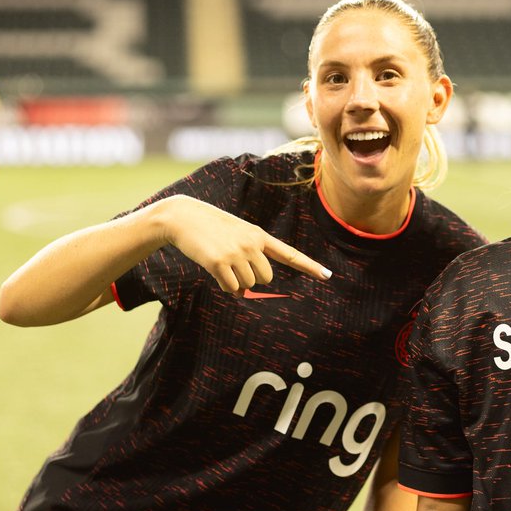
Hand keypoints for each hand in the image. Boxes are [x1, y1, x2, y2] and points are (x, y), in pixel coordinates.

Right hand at [158, 195, 330, 293]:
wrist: (183, 217)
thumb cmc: (210, 228)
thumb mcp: (235, 234)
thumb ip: (248, 258)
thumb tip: (246, 292)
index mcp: (259, 235)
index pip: (288, 253)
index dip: (309, 266)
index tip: (327, 275)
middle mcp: (252, 244)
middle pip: (265, 278)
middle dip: (252, 279)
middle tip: (234, 266)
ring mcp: (237, 253)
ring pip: (248, 286)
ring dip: (235, 283)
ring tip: (222, 264)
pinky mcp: (220, 263)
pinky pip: (232, 288)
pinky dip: (225, 286)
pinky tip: (215, 271)